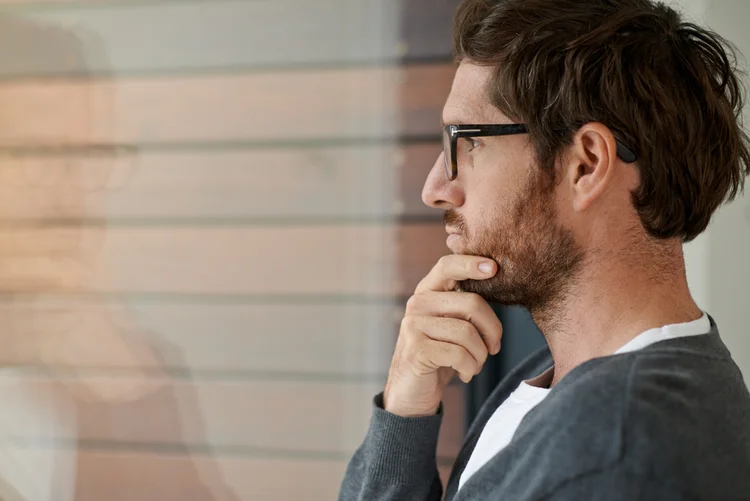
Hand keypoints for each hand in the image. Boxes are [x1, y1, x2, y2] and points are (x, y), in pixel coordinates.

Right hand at [383, 255, 502, 416]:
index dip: (470, 263)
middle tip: (494, 348)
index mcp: (427, 292)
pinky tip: (464, 374)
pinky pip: (460, 354)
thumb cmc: (440, 356)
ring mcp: (413, 325)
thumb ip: (465, 306)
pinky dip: (470, 368)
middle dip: (492, 329)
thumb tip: (495, 281)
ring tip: (474, 364)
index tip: (493, 267)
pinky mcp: (416, 349)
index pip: (447, 266)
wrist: (412, 393)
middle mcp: (417, 304)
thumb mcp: (452, 326)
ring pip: (468, 333)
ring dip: (480, 355)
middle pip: (471, 303)